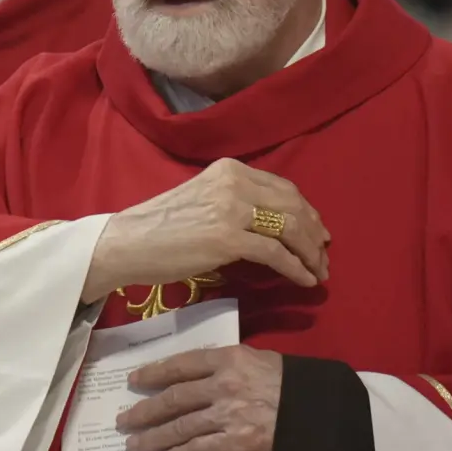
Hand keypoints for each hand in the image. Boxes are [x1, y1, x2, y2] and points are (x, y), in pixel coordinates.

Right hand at [83, 158, 329, 303]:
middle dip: (315, 234)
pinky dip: (296, 268)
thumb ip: (236, 203)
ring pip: (290, 228)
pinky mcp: (227, 238)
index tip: (318, 232)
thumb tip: (272, 226)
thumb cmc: (160, 228)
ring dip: (311, 253)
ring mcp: (231, 209)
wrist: (127, 243)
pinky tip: (305, 280)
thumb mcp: (203, 199)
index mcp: (230, 170)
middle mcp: (235, 183)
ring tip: (319, 272)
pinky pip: (276, 253)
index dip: (307, 212)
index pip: (283, 188)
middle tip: (324, 256)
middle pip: (293, 206)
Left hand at [117, 346, 282, 450]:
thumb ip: (232, 366)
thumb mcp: (263, 361)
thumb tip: (202, 376)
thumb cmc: (296, 386)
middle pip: (173, 398)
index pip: (182, 364)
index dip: (154, 373)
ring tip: (133, 445)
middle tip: (123, 420)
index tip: (135, 381)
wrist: (322, 415)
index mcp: (231, 358)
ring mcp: (227, 415)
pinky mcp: (235, 443)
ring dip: (152, 437)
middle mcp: (223, 384)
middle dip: (144, 411)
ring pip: (178, 427)